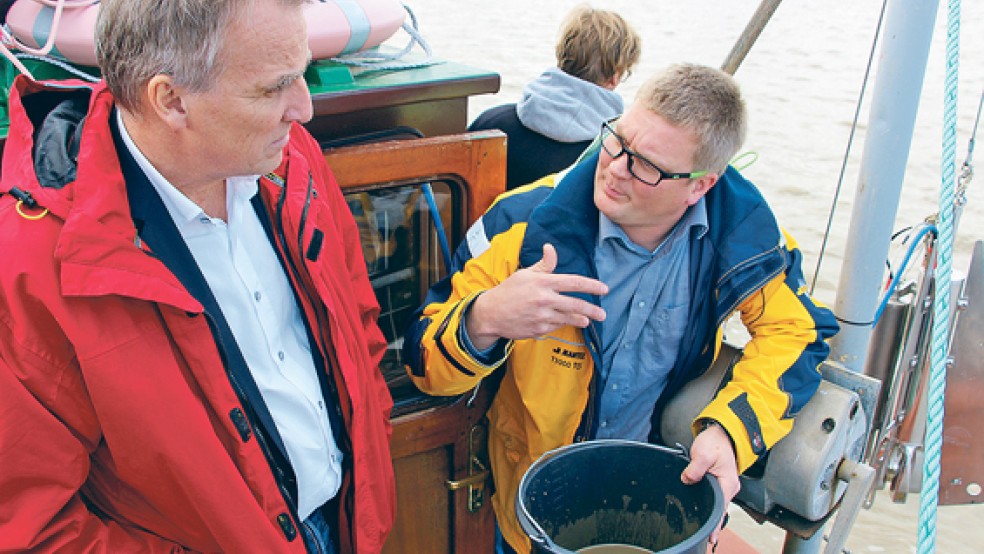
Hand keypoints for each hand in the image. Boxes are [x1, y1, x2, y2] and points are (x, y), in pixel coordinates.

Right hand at [466, 243, 607, 349]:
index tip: (604, 289)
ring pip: (569, 318)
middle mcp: (544, 299)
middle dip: (593, 310)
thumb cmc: (509, 291)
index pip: (574, 282)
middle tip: (603, 314)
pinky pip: (557, 326)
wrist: (491, 314)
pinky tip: (563, 321)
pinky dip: (562, 324)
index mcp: (543, 282)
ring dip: (581, 319)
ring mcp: (542, 316)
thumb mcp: (525, 274)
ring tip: (588, 320)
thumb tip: (550, 248)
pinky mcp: (539, 330)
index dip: (592, 286)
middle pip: (576, 305)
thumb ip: (544, 264)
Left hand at [681, 422, 739, 545]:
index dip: (715, 524)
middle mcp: (728, 486)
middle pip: (719, 509)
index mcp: (727, 483)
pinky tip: (701, 510)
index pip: (721, 508)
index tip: (711, 537)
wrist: (721, 432)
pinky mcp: (718, 481)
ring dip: (709, 513)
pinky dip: (707, 503)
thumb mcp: (703, 453)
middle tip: (704, 537)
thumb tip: (687, 480)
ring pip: (715, 502)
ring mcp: (723, 484)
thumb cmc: (715, 442)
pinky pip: (712, 495)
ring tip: (702, 529)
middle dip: (712, 522)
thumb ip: (695, 469)